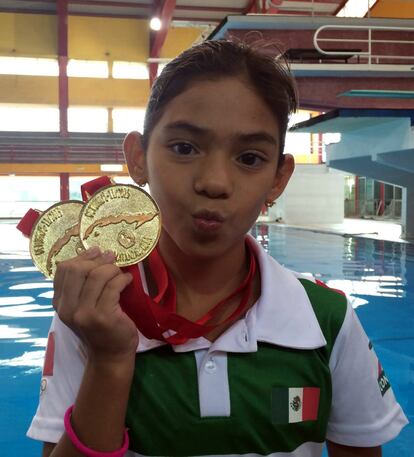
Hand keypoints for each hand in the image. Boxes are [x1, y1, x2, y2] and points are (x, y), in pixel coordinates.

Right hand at [53, 247, 138, 363]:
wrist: (110, 354)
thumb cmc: (99, 327)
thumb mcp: (83, 306)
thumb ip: (82, 285)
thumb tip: (95, 253)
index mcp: (59, 303)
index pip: (63, 270)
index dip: (81, 257)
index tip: (96, 252)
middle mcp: (68, 308)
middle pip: (78, 270)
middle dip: (97, 260)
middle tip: (111, 258)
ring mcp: (85, 313)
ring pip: (97, 276)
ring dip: (112, 269)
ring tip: (120, 272)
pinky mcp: (103, 316)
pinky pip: (113, 286)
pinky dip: (122, 279)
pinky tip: (127, 280)